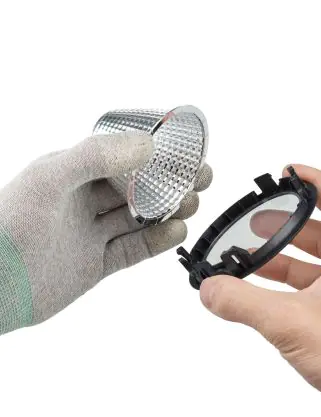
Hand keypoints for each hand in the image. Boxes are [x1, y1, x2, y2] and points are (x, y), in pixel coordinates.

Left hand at [0, 131, 211, 334]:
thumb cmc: (9, 228)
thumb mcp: (49, 179)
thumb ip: (95, 157)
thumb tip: (146, 145)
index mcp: (72, 173)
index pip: (123, 158)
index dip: (155, 155)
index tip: (183, 153)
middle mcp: (84, 201)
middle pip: (137, 189)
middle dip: (169, 183)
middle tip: (199, 179)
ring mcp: (91, 233)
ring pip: (139, 219)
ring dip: (168, 211)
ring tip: (191, 204)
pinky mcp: (96, 263)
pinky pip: (133, 250)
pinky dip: (156, 241)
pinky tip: (175, 232)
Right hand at [200, 164, 320, 416]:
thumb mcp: (289, 323)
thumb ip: (242, 303)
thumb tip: (210, 288)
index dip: (313, 179)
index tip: (289, 171)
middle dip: (287, 223)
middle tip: (257, 221)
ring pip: (317, 259)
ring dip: (285, 255)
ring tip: (252, 255)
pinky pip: (316, 283)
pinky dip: (290, 280)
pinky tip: (266, 289)